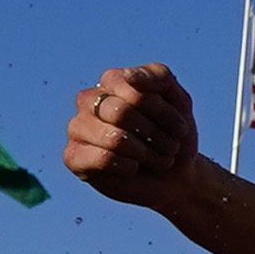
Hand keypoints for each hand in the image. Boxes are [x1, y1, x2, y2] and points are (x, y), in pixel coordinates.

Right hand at [62, 62, 204, 206]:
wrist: (176, 177)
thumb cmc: (173, 135)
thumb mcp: (178, 100)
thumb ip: (158, 77)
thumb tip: (128, 76)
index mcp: (112, 80)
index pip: (134, 89)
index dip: (162, 112)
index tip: (180, 127)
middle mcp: (89, 100)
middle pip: (122, 113)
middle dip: (154, 134)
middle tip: (170, 147)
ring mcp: (77, 127)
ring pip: (113, 138)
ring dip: (145, 153)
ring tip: (157, 159)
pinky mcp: (73, 157)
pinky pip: (102, 159)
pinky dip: (128, 167)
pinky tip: (133, 167)